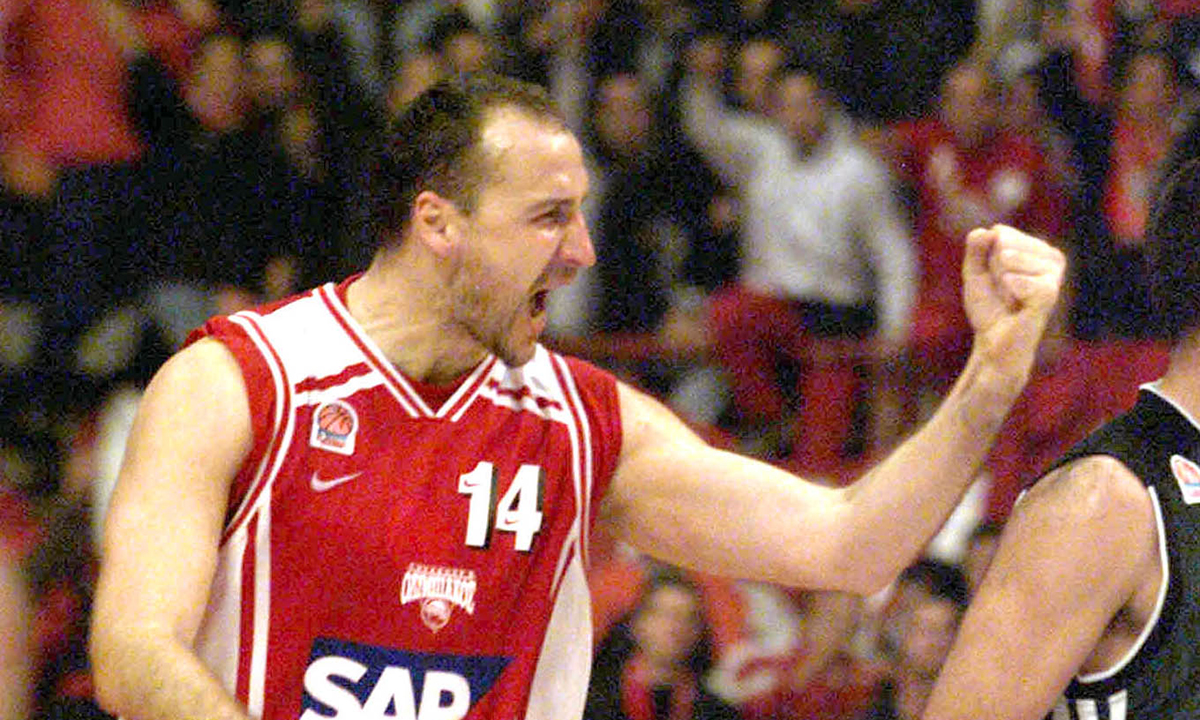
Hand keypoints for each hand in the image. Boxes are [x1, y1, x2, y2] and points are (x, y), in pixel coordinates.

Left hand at [962, 224, 1065, 386]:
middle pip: (1004, 243)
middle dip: (992, 270)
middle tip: (1003, 292)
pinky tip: (1016, 305)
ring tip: (1010, 299)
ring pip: (1009, 258)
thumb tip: (987, 230)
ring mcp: (1054, 275)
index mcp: (1039, 249)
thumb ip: (976, 248)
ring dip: (999, 281)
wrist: (994, 342)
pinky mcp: (1050, 293)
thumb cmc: (990, 307)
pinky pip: (1015, 278)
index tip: (995, 280)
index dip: (987, 259)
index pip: (1000, 233)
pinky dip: (1007, 291)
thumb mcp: (975, 273)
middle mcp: (1052, 258)